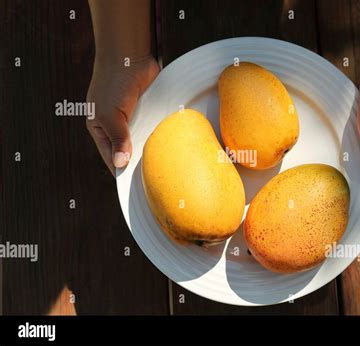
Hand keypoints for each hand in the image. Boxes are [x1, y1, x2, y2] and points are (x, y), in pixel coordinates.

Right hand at [86, 55, 158, 174]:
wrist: (130, 56)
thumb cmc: (113, 84)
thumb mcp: (111, 115)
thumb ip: (117, 139)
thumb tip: (121, 164)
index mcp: (101, 130)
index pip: (111, 158)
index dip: (121, 171)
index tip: (135, 187)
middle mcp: (117, 127)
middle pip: (128, 152)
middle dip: (138, 164)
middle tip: (152, 181)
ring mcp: (133, 120)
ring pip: (143, 142)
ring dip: (151, 151)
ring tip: (162, 168)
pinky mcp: (148, 112)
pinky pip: (154, 129)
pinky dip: (159, 137)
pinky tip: (169, 148)